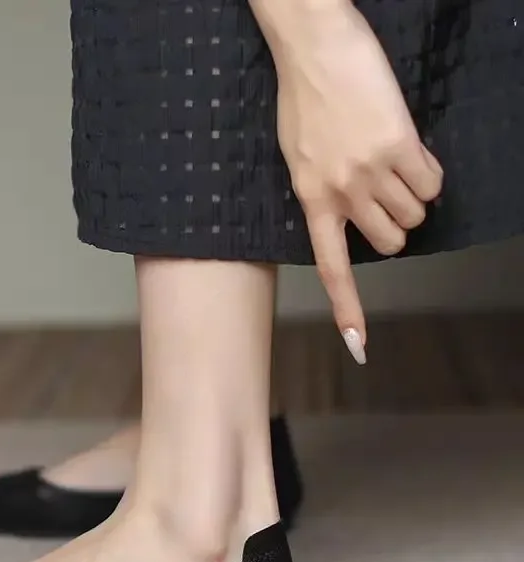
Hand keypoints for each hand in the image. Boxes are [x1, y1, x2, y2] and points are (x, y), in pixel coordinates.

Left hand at [255, 0, 443, 361]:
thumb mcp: (297, 158)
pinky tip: (410, 150)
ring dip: (413, 197)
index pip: (331, 268)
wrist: (314, 47)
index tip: (359, 346)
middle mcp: (342, 195)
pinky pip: (433, 183)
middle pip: (392, 242)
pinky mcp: (400, 146)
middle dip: (396, 225)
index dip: (349, 309)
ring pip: (415, 215)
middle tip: (386, 195)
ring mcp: (372, 173)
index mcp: (311, 201)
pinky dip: (430, 174)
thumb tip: (349, 212)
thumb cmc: (302, 99)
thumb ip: (322, 192)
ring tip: (393, 163)